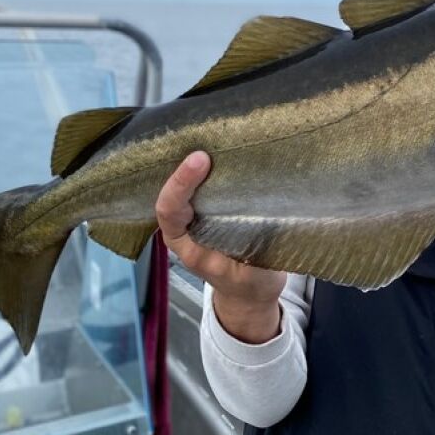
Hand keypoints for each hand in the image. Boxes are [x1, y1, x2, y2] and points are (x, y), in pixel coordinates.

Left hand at [157, 151, 286, 342]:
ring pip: (188, 185)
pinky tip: (227, 151)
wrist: (250, 295)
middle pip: (174, 191)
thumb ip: (253, 253)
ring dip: (199, 164)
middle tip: (209, 141)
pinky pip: (205, 185)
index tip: (201, 160)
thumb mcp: (254, 276)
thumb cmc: (249, 286)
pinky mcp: (211, 209)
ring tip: (216, 139)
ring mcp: (197, 217)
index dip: (180, 183)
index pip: (170, 210)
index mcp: (188, 246)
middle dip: (187, 165)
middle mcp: (186, 228)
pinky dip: (214, 168)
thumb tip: (264, 223)